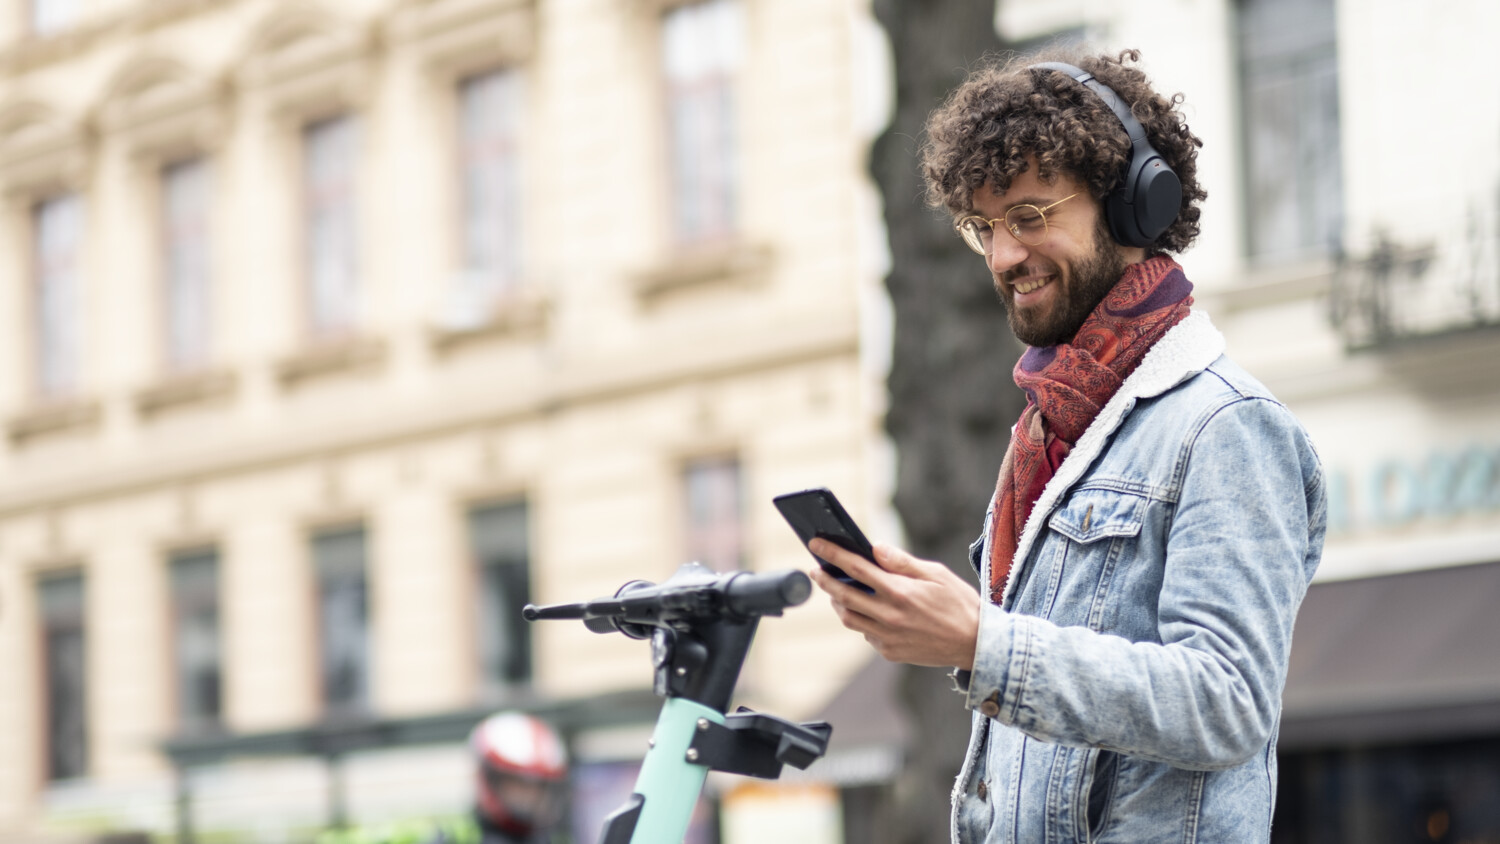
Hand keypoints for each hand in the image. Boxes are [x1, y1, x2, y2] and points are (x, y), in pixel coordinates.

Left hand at [808, 539, 980, 669]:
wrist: (976, 644)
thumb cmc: (959, 603)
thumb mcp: (936, 574)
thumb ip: (901, 562)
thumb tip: (875, 548)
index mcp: (899, 592)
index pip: (856, 568)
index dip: (832, 554)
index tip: (816, 544)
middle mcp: (889, 616)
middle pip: (843, 595)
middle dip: (825, 580)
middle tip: (816, 570)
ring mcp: (887, 638)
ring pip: (849, 618)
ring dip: (838, 602)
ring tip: (837, 590)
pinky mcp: (889, 653)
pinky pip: (865, 633)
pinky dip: (861, 619)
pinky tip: (866, 610)